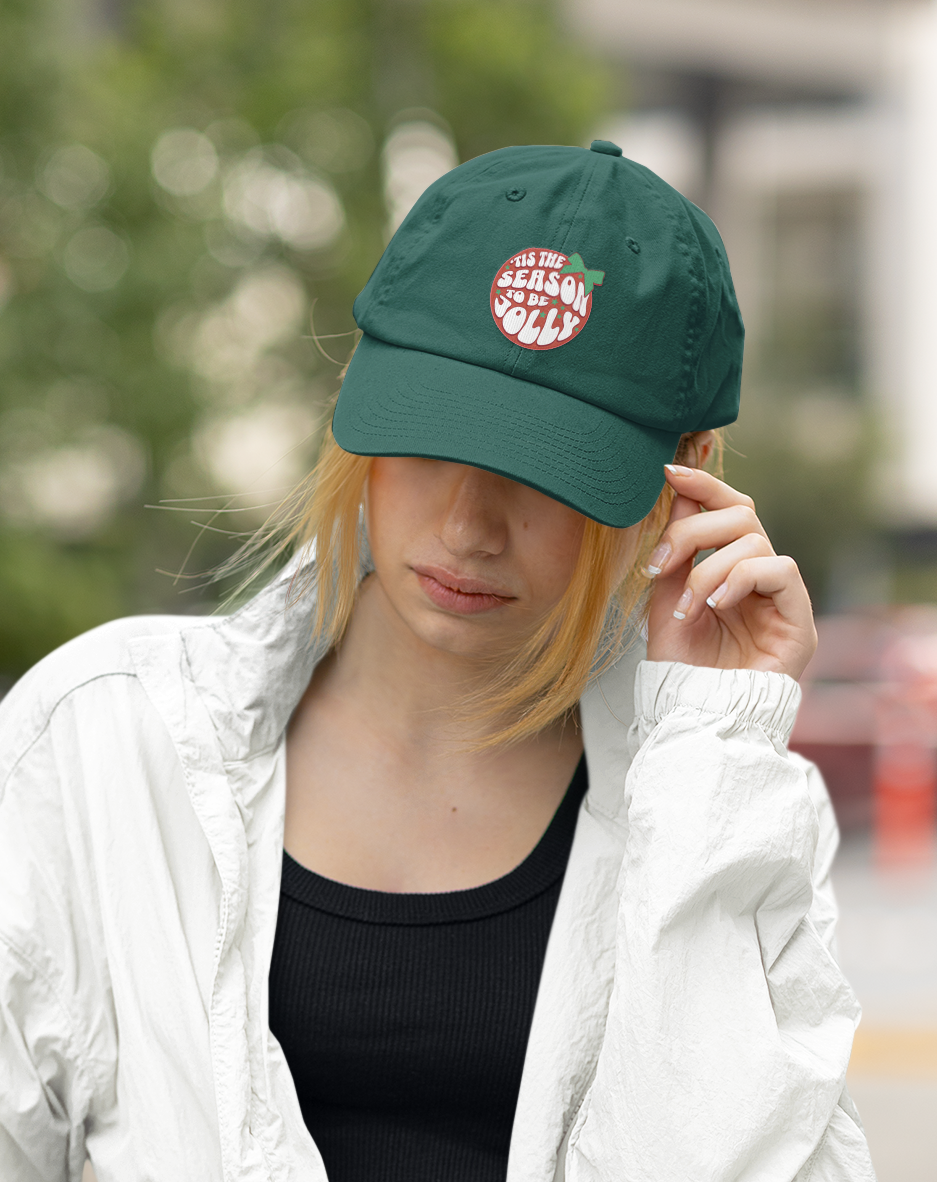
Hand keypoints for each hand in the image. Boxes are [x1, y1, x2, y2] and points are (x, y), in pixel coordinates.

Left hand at [643, 465, 816, 680]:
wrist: (693, 714)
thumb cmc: (680, 663)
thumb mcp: (666, 593)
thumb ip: (677, 545)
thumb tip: (678, 486)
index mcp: (731, 567)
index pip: (730, 508)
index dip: (704, 484)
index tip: (668, 472)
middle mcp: (760, 577)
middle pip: (742, 513)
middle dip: (693, 530)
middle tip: (660, 564)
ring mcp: (781, 597)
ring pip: (754, 540)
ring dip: (707, 569)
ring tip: (687, 607)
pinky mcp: (799, 620)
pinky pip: (780, 569)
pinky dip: (740, 578)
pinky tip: (716, 605)